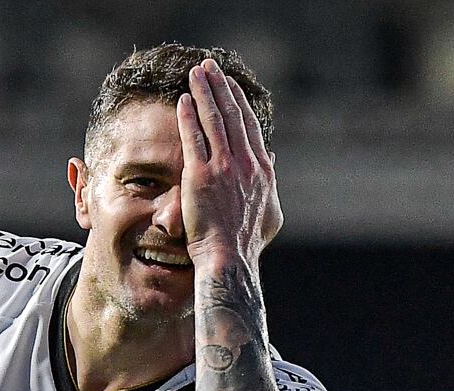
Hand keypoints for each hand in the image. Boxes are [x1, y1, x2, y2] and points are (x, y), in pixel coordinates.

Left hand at [178, 58, 282, 272]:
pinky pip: (193, 139)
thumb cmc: (247, 244)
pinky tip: (183, 100)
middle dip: (220, 87)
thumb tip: (270, 159)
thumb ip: (270, 182)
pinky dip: (189, 116)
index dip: (239, 101)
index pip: (249, 127)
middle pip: (232, 115)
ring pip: (214, 120)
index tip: (229, 84)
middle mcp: (245, 164)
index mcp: (262, 171)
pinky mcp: (200, 177)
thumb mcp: (270, 213)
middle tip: (209, 67)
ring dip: (204, 92)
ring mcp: (223, 168)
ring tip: (195, 73)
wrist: (229, 260)